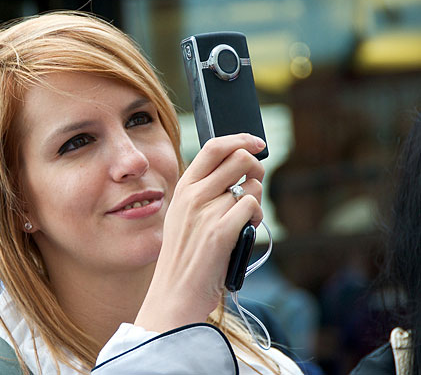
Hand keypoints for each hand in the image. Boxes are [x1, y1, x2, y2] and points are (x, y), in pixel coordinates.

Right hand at [135, 133, 264, 332]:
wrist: (175, 293)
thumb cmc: (184, 256)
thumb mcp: (183, 216)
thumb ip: (203, 190)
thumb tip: (239, 169)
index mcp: (183, 187)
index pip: (214, 147)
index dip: (240, 139)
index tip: (256, 142)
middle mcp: (193, 195)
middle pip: (239, 158)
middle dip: (256, 168)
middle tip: (255, 184)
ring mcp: (206, 212)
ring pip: (251, 186)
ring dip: (256, 201)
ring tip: (245, 219)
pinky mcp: (221, 232)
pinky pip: (252, 207)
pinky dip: (256, 217)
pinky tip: (245, 230)